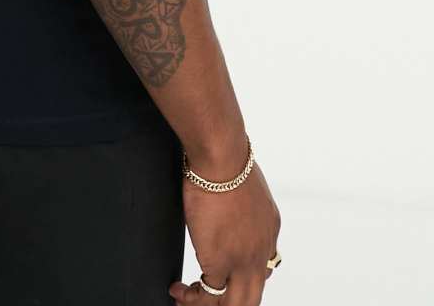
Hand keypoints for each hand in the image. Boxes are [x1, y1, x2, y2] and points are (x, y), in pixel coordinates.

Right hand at [168, 155, 280, 304]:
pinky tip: (178, 289)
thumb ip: (240, 198)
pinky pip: (208, 296)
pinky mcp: (219, 263)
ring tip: (187, 299)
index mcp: (269, 229)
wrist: (222, 158)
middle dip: (231, 303)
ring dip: (208, 305)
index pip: (265, 267)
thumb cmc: (227, 158)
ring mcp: (243, 261)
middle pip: (252, 296)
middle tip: (208, 299)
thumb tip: (223, 189)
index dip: (244, 276)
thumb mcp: (244, 181)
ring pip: (234, 304)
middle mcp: (261, 251)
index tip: (224, 274)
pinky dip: (191, 298)